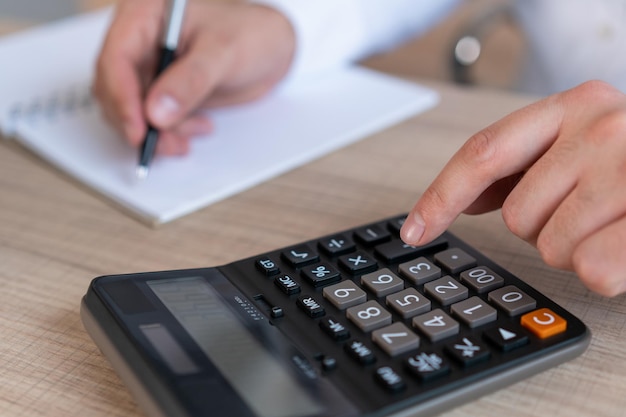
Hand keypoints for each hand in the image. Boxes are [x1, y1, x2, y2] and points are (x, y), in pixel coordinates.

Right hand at [93, 0, 294, 154]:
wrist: (272, 49)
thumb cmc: (251, 34)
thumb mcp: (224, 52)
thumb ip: (191, 80)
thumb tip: (157, 112)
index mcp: (145, 13)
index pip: (116, 57)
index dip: (122, 97)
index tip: (138, 129)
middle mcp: (139, 39)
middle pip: (115, 87)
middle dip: (138, 122)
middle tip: (166, 144)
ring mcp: (148, 66)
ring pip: (130, 108)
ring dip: (155, 132)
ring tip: (187, 139)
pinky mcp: (160, 89)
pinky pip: (150, 119)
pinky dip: (169, 132)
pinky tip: (198, 127)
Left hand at [401, 80, 625, 296]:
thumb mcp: (580, 144)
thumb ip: (524, 164)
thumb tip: (465, 199)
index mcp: (572, 105)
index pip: (483, 154)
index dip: (442, 196)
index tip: (414, 231)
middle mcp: (603, 126)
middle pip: (520, 214)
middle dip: (543, 228)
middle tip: (586, 212)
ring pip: (555, 247)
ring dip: (577, 249)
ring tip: (613, 224)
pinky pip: (595, 267)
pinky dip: (605, 269)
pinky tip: (625, 246)